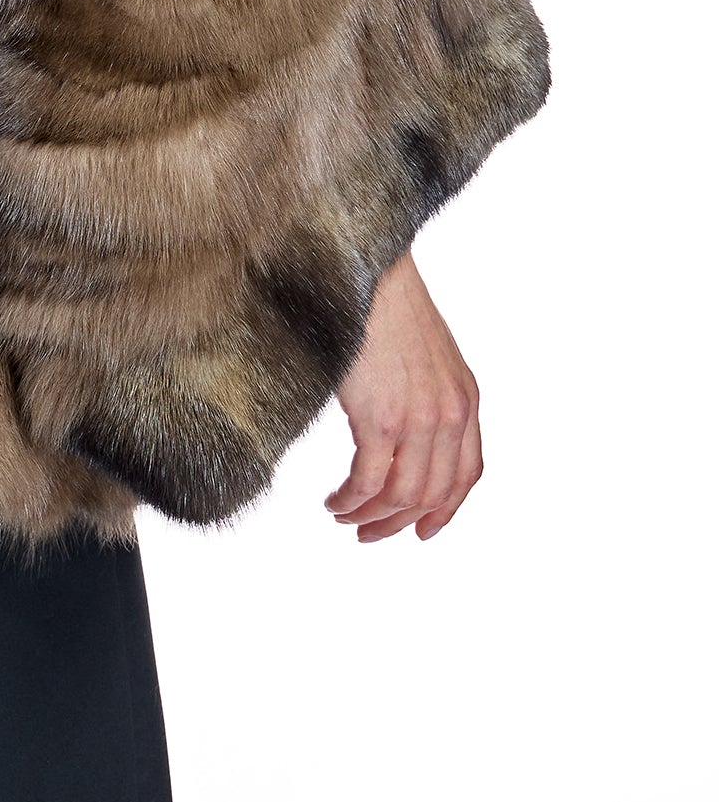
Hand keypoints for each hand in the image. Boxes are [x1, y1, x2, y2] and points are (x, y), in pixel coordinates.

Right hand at [324, 249, 481, 541]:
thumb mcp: (424, 353)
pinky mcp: (382, 420)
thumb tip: (401, 430)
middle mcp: (451, 415)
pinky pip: (369, 482)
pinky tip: (335, 500)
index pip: (467, 475)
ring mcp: (419, 420)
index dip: (445, 510)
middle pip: (433, 493)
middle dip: (399, 522)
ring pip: (401, 496)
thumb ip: (426, 393)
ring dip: (371, 516)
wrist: (364, 268)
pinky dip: (351, 500)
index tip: (422, 531)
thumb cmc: (381, 300)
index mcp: (465, 398)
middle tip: (369, 533)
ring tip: (344, 517)